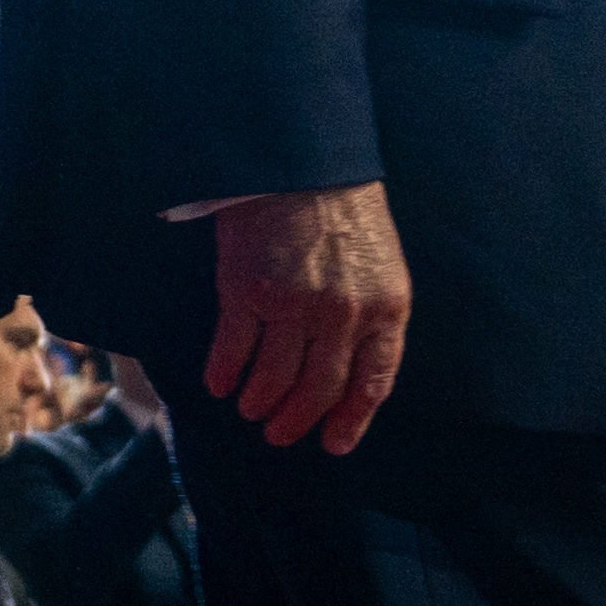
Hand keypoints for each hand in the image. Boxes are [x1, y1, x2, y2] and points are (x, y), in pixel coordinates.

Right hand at [204, 185, 408, 452]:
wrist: (300, 161)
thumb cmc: (344, 213)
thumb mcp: (381, 267)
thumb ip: (372, 319)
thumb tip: (348, 377)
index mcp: (386, 308)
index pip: (372, 383)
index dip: (351, 421)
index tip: (332, 444)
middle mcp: (343, 315)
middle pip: (319, 391)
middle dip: (296, 421)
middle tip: (279, 435)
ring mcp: (293, 305)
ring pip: (274, 379)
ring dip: (259, 402)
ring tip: (250, 410)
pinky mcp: (246, 291)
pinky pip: (233, 351)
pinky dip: (224, 374)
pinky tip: (219, 385)